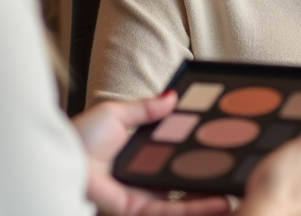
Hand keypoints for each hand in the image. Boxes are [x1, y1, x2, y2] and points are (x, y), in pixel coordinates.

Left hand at [71, 92, 230, 215]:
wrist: (62, 156)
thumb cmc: (81, 136)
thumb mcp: (117, 114)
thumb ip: (146, 109)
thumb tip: (171, 97)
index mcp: (141, 154)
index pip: (176, 155)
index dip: (199, 154)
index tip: (222, 149)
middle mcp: (145, 177)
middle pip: (185, 182)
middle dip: (212, 182)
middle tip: (238, 177)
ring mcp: (144, 196)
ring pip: (186, 202)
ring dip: (212, 200)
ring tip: (238, 196)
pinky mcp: (139, 210)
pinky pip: (173, 211)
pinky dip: (198, 208)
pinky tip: (220, 203)